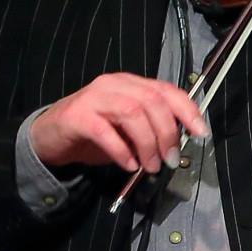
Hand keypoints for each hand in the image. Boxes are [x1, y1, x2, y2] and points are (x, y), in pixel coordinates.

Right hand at [30, 74, 209, 175]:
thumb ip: (151, 130)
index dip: (188, 110)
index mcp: (132, 84)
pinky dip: (122, 151)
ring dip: (148, 143)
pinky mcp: (76, 116)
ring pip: (132, 113)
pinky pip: (105, 131)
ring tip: (150, 166)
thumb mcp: (129, 131)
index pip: (167, 90)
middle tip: (170, 159)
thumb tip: (177, 146)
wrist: (50, 137)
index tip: (201, 133)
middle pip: (152, 102)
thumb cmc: (94, 133)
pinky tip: (128, 164)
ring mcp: (94, 97)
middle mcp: (114, 84)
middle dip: (168, 133)